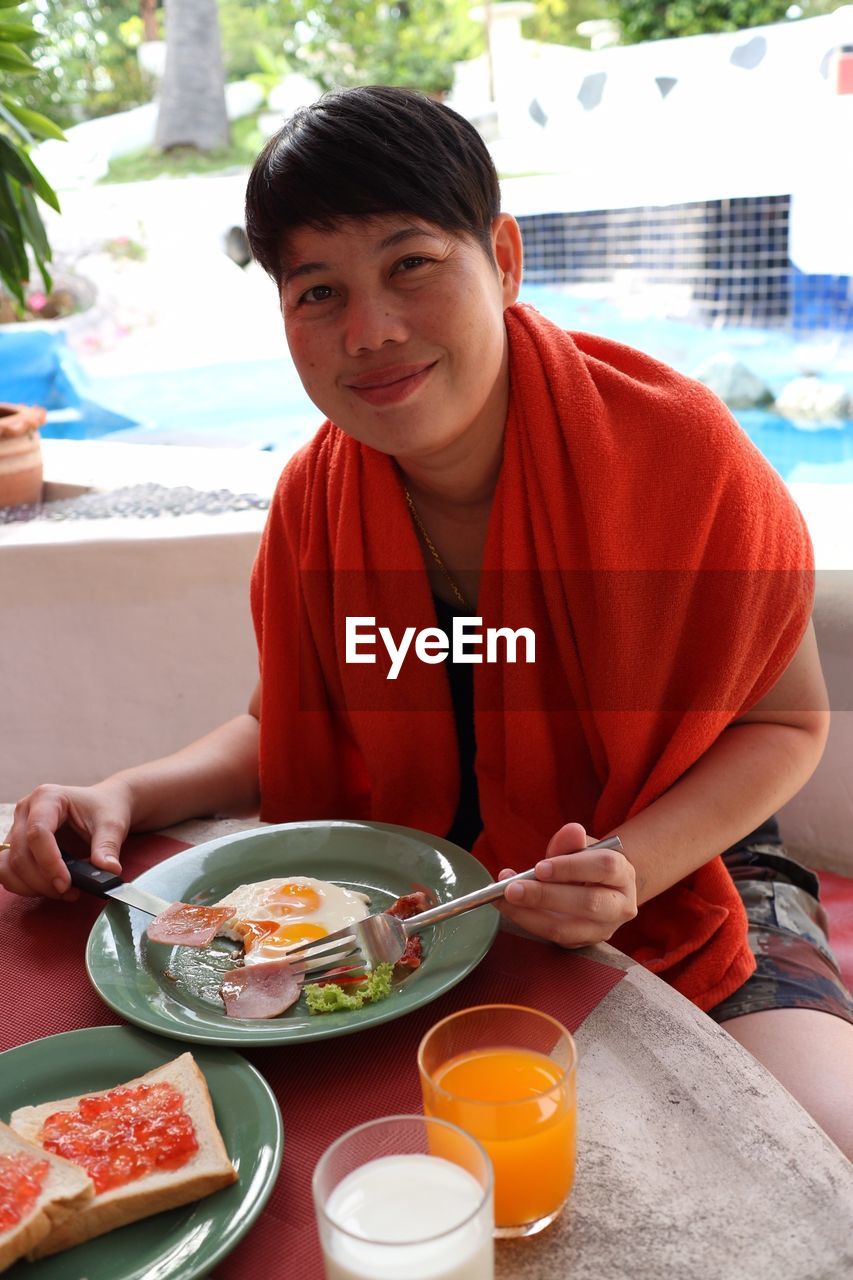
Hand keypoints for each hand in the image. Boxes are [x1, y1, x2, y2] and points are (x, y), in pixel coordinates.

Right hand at [0, 780, 132, 899]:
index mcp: (48, 797)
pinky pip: (8, 871)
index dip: (49, 862)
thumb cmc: (106, 808)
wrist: (104, 804)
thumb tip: (109, 870)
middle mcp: (26, 810)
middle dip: (43, 880)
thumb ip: (108, 846)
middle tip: (69, 892)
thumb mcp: (112, 824)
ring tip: (62, 891)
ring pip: (8, 865)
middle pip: (21, 853)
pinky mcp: (17, 845)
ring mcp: (18, 827)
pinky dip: (25, 885)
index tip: (66, 883)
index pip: (37, 833)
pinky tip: (50, 888)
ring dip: (31, 886)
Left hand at [497, 822, 637, 947]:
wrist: (600, 889)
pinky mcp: (582, 943)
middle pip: (588, 904)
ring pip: (568, 929)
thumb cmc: (588, 865)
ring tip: (504, 899)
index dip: (570, 867)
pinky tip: (510, 908)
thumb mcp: (583, 848)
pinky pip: (553, 938)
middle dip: (545, 896)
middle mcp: (620, 906)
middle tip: (512, 888)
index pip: (604, 868)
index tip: (539, 867)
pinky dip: (528, 922)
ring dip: (530, 915)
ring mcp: (603, 929)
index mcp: (623, 874)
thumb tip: (571, 831)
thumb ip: (572, 842)